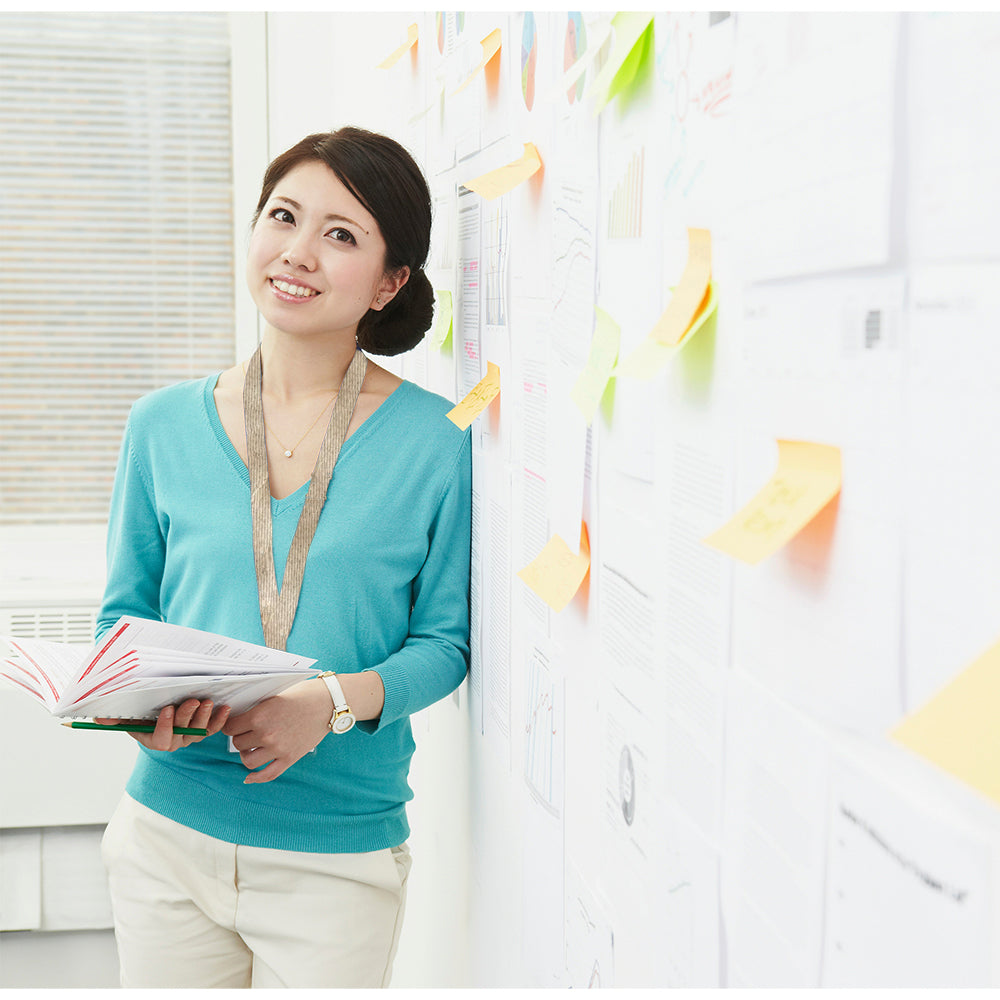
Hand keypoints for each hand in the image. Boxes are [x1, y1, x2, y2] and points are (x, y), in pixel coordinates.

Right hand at [94, 699, 230, 751]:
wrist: (155, 707)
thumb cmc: (139, 711)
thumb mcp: (125, 713)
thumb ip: (113, 716)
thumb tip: (100, 717)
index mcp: (151, 738)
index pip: (160, 739)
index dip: (165, 726)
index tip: (167, 709)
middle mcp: (172, 740)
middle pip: (181, 734)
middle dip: (186, 717)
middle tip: (192, 701)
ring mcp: (188, 736)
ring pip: (198, 731)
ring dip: (204, 717)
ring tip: (207, 702)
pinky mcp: (201, 729)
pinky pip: (212, 728)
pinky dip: (219, 720)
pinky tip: (225, 708)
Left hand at [222, 678, 332, 784]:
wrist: (329, 701)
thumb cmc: (303, 694)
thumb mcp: (275, 696)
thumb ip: (257, 710)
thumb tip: (238, 719)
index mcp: (259, 716)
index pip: (230, 727)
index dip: (229, 725)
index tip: (233, 725)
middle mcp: (266, 734)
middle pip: (237, 744)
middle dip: (239, 738)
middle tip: (245, 733)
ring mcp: (278, 748)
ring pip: (248, 761)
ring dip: (247, 755)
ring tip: (251, 748)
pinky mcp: (290, 758)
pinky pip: (268, 775)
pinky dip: (256, 778)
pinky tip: (249, 778)